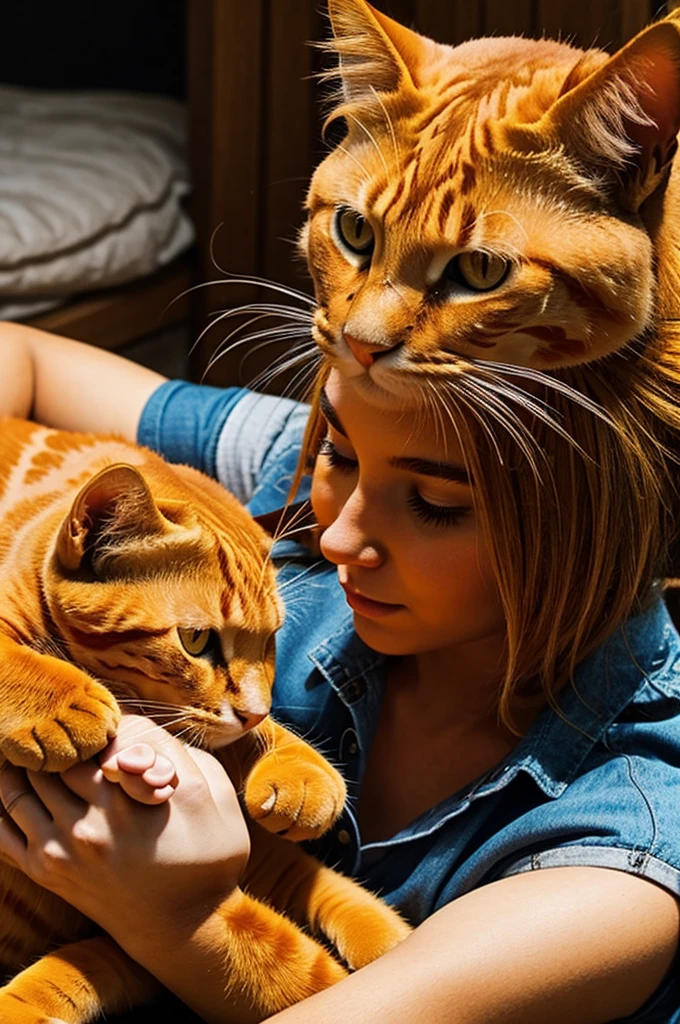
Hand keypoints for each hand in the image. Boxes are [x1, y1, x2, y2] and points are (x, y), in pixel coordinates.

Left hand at [0, 716, 249, 961]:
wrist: (185, 926)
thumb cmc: (207, 857)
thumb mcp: (215, 796)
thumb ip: (179, 754)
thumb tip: (137, 727)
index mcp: (132, 797)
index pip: (89, 741)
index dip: (87, 726)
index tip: (92, 723)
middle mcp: (92, 821)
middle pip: (48, 760)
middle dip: (49, 739)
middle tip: (52, 726)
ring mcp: (63, 849)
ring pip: (18, 789)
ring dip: (19, 765)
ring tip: (26, 749)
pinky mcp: (46, 872)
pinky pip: (3, 831)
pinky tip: (9, 786)